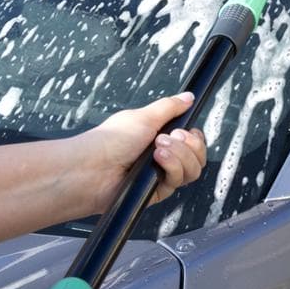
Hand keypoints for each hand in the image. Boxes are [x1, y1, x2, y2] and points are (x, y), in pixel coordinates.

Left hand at [79, 92, 206, 213]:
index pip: (191, 141)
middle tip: (170, 137)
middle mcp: (162, 156)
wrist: (92, 168)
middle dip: (188, 145)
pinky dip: (171, 168)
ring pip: (192, 169)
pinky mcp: (157, 191)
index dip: (194, 137)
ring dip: (179, 156)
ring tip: (158, 149)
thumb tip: (188, 97)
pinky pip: (178, 181)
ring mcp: (160, 174)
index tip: (185, 130)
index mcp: (159, 137)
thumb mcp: (144, 116)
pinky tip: (157, 161)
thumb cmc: (111, 140)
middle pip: (197, 155)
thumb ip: (170, 107)